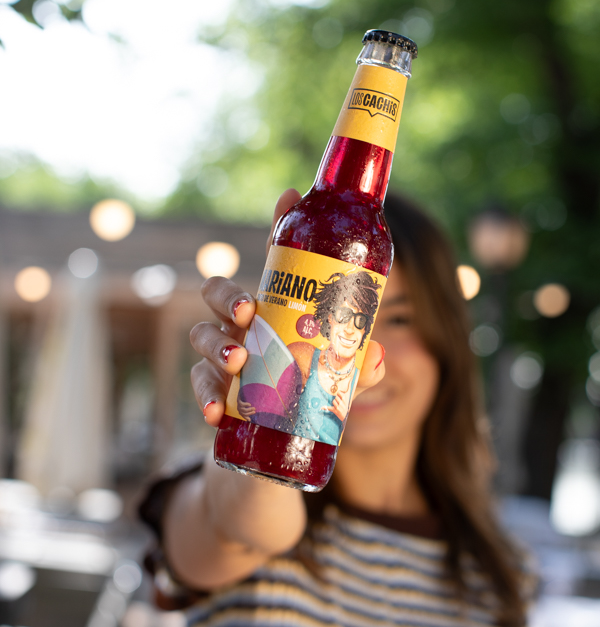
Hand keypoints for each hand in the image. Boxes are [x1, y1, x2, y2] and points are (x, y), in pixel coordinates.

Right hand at [190, 189, 385, 426]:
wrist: (282, 429)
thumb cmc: (310, 385)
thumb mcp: (339, 372)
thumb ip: (357, 365)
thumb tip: (374, 356)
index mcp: (273, 304)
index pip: (272, 260)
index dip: (279, 225)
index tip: (290, 197)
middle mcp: (241, 323)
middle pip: (219, 291)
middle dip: (230, 296)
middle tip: (250, 313)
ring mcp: (222, 352)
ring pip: (202, 334)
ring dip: (216, 345)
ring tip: (237, 361)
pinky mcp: (212, 387)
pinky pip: (199, 385)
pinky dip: (204, 396)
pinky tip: (214, 411)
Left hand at [323, 391, 348, 423]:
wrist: (346, 416)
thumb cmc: (346, 408)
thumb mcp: (347, 402)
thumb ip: (344, 396)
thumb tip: (343, 389)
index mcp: (345, 399)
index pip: (339, 392)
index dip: (338, 394)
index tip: (339, 395)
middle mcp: (341, 402)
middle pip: (336, 397)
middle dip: (336, 399)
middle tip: (339, 402)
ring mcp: (338, 407)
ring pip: (333, 401)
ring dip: (334, 403)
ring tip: (337, 405)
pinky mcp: (335, 410)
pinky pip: (329, 408)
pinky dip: (325, 407)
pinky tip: (321, 407)